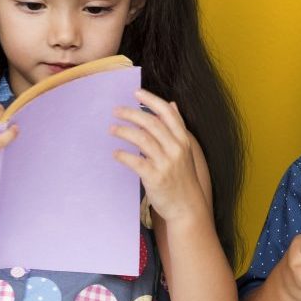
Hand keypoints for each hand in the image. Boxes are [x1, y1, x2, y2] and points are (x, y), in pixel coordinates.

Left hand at [112, 89, 211, 221]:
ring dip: (124, 131)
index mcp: (183, 140)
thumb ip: (177, 127)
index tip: (136, 93)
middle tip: (116, 111)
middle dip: (131, 114)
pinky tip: (116, 153)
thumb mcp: (185, 150)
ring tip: (112, 129)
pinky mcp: (155, 177)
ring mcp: (166, 163)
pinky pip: (135, 161)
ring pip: (142, 139)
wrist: (188, 207)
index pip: (168, 113)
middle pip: (151, 123)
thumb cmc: (183, 178)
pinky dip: (123, 155)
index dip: (151, 100)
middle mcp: (176, 149)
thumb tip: (172, 104)